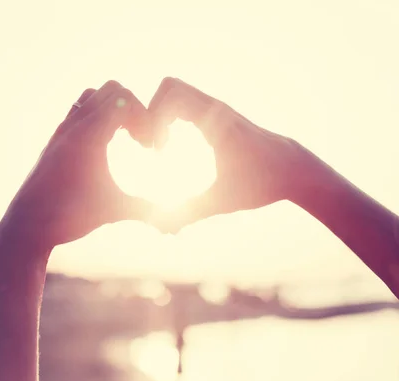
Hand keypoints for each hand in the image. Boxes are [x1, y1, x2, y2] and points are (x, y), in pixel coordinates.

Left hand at [2, 80, 154, 249]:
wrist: (26, 225)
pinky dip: (98, 118)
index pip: (125, 100)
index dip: (147, 119)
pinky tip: (104, 148)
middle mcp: (73, 126)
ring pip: (93, 96)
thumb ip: (147, 210)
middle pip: (112, 89)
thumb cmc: (68, 217)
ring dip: (114, 109)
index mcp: (89, 135)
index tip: (151, 148)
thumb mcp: (113, 211)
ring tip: (125, 137)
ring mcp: (61, 130)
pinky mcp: (55, 140)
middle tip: (142, 140)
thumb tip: (176, 224)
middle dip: (134, 108)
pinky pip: (80, 111)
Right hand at [149, 77, 314, 231]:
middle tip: (151, 143)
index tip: (159, 152)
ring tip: (158, 145)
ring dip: (159, 112)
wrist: (293, 170)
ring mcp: (216, 109)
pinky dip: (169, 116)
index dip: (155, 121)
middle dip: (151, 110)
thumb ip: (190, 213)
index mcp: (216, 122)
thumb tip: (164, 230)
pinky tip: (170, 146)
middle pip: (170, 86)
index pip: (173, 98)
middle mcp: (215, 108)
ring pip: (176, 91)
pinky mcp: (216, 115)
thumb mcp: (223, 201)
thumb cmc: (262, 184)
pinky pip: (184, 102)